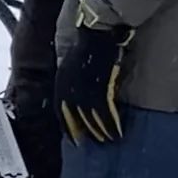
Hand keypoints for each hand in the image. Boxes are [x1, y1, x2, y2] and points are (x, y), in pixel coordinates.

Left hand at [55, 0, 132, 142]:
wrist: (99, 32)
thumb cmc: (87, 45)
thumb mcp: (71, 64)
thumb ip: (72, 81)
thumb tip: (76, 96)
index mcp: (61, 82)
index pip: (60, 111)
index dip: (66, 125)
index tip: (72, 138)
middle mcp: (69, 89)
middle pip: (74, 117)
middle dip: (82, 132)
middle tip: (88, 144)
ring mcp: (84, 89)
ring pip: (91, 118)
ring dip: (99, 131)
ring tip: (106, 141)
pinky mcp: (100, 88)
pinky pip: (105, 112)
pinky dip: (111, 124)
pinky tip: (117, 132)